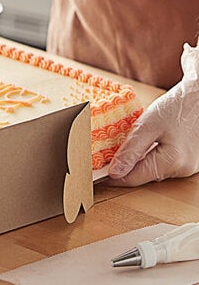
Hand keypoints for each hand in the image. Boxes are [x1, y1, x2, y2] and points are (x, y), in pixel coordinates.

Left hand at [107, 42, 198, 185]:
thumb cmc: (177, 106)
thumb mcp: (148, 125)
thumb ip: (131, 150)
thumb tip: (114, 172)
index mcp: (171, 163)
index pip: (134, 178)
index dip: (112, 177)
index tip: (94, 173)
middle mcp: (181, 170)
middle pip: (143, 174)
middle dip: (123, 167)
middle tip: (102, 158)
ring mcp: (187, 167)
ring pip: (153, 169)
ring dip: (136, 161)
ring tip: (119, 149)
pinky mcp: (189, 160)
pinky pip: (162, 162)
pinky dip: (149, 155)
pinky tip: (142, 144)